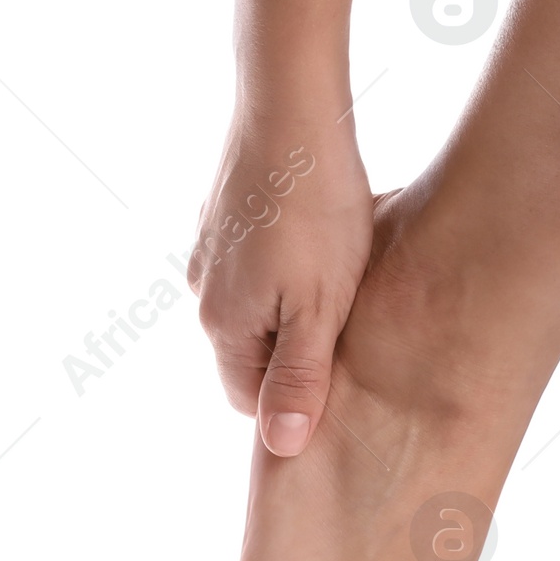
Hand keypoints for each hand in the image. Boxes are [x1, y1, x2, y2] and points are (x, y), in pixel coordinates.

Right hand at [189, 112, 373, 452]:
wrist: (291, 112)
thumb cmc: (316, 212)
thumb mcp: (320, 308)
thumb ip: (300, 378)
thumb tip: (282, 448)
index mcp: (223, 326)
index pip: (251, 400)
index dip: (300, 399)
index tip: (345, 373)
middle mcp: (204, 293)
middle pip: (255, 353)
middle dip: (301, 349)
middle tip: (354, 321)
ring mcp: (209, 251)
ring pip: (260, 305)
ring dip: (300, 301)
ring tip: (346, 274)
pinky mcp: (225, 215)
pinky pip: (260, 261)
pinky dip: (291, 261)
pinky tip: (327, 235)